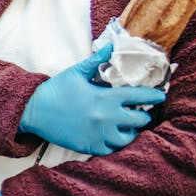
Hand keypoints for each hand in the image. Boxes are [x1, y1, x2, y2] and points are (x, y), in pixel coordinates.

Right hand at [20, 45, 165, 155]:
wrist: (35, 111)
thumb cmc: (57, 89)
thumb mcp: (77, 71)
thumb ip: (98, 60)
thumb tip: (112, 45)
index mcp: (105, 98)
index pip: (137, 97)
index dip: (152, 96)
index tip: (161, 96)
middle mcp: (105, 118)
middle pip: (138, 121)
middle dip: (143, 115)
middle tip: (142, 111)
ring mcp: (98, 135)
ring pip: (128, 139)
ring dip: (131, 132)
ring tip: (129, 125)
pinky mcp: (89, 147)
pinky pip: (112, 150)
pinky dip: (116, 144)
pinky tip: (114, 137)